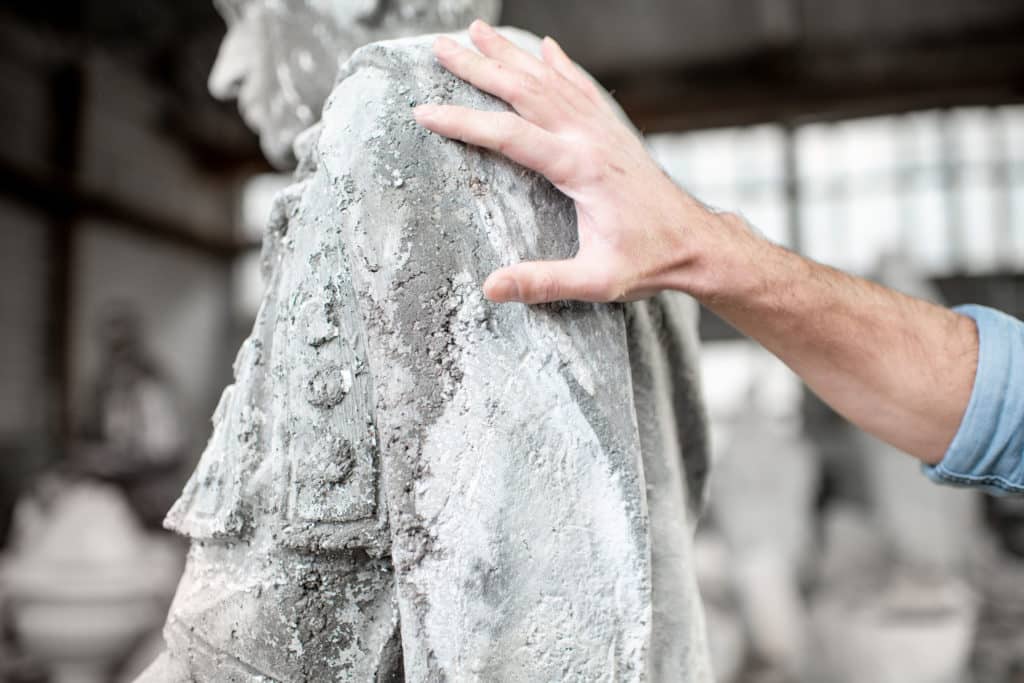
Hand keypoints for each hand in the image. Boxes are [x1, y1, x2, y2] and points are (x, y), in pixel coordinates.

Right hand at [414, 20, 733, 303]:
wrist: (698, 243)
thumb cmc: (649, 262)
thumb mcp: (596, 281)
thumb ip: (543, 282)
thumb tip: (491, 288)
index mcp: (580, 169)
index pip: (508, 135)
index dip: (462, 121)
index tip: (424, 111)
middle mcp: (590, 138)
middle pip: (525, 90)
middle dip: (479, 67)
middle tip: (440, 45)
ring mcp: (603, 130)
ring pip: (551, 80)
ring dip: (512, 55)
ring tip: (478, 31)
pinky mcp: (614, 133)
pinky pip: (582, 87)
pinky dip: (561, 64)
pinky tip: (546, 49)